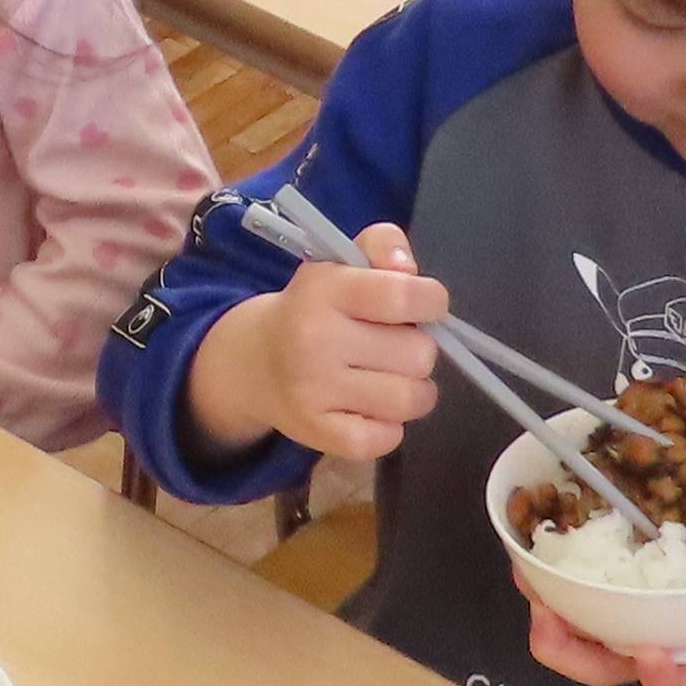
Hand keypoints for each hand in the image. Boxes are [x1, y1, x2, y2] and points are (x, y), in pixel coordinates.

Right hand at [235, 225, 447, 467]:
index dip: (431, 301)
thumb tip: (408, 268)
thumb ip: (382, 246)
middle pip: (420, 354)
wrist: (254, 362)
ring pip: (411, 399)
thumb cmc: (314, 309)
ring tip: (390, 378)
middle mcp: (315, 339)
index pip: (404, 296)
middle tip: (394, 346)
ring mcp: (314, 391)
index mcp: (325, 289)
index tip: (425, 306)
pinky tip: (372, 408)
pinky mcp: (317, 433)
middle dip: (417, 349)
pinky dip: (390, 426)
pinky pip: (389, 439)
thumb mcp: (340, 263)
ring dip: (413, 390)